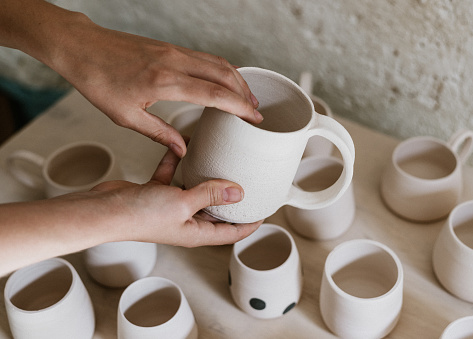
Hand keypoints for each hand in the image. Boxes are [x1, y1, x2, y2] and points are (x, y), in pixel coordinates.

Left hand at [51, 17, 261, 156]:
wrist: (82, 47)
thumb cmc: (99, 81)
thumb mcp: (126, 116)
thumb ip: (159, 133)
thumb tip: (182, 148)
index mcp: (165, 82)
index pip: (215, 94)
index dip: (239, 107)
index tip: (254, 117)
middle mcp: (174, 62)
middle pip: (224, 74)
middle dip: (245, 92)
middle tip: (257, 110)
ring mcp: (174, 51)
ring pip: (217, 62)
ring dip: (236, 79)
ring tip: (247, 96)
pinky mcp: (170, 47)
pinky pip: (205, 56)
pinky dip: (221, 68)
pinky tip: (224, 79)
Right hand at [90, 148, 262, 246]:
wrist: (102, 210)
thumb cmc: (138, 216)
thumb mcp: (182, 204)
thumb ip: (209, 195)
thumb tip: (238, 192)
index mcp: (196, 232)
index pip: (233, 232)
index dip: (250, 223)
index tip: (265, 207)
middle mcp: (186, 221)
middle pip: (217, 211)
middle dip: (232, 197)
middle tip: (248, 178)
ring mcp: (172, 207)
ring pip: (197, 190)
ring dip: (207, 177)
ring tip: (222, 160)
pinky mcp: (157, 193)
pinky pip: (174, 175)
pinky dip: (179, 163)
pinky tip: (186, 146)